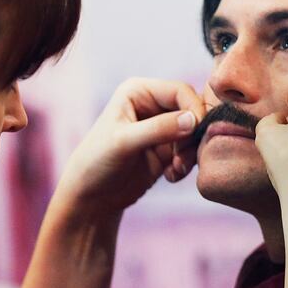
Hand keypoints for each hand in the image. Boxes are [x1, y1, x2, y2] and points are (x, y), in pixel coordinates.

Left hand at [53, 78, 205, 217]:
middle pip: (193, 110)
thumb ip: (159, 129)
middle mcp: (153, 105)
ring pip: (195, 132)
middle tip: (185, 157)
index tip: (196, 133)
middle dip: (194, 134)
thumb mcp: (124, 142)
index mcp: (139, 91)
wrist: (91, 196)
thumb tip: (193, 120)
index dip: (193, 109)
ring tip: (177, 169)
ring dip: (191, 152)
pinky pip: (191, 151)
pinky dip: (187, 164)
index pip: (181, 91)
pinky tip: (171, 176)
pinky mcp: (167, 150)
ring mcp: (162, 128)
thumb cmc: (97, 162)